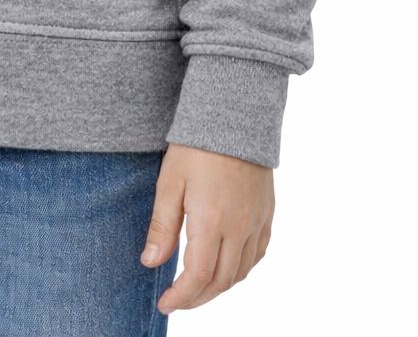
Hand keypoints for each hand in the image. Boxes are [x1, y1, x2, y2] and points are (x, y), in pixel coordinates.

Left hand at [141, 142, 274, 311]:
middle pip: (221, 281)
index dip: (181, 297)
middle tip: (177, 299)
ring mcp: (258, 220)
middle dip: (198, 298)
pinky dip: (241, 269)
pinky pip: (258, 253)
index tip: (164, 304)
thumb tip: (150, 263)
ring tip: (197, 287)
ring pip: (242, 272)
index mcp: (212, 220)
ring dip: (219, 286)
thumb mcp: (170, 181)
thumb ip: (162, 226)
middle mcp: (240, 226)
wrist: (234, 113)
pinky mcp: (267, 212)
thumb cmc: (197, 144)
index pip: (198, 277)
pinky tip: (226, 266)